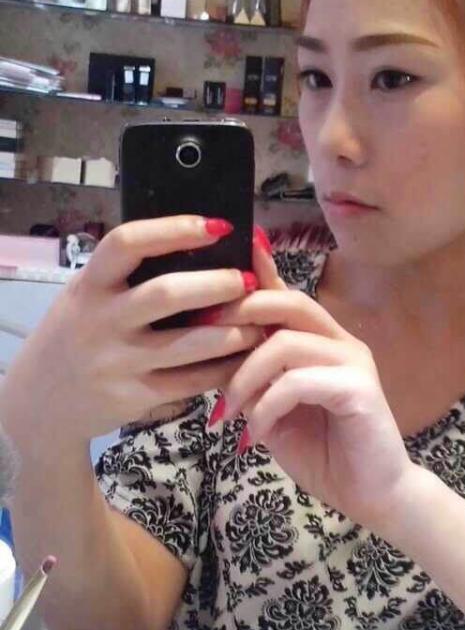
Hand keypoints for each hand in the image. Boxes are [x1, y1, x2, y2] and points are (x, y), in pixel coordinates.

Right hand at [0, 216, 265, 445]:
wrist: (41, 403)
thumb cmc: (76, 337)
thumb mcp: (86, 298)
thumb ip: (125, 278)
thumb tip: (196, 246)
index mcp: (89, 285)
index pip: (127, 243)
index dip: (175, 230)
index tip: (217, 226)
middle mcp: (100, 321)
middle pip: (167, 294)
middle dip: (217, 285)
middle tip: (249, 281)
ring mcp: (117, 362)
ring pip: (189, 344)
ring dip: (233, 332)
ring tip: (258, 323)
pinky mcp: (134, 397)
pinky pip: (190, 382)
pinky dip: (223, 369)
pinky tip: (243, 358)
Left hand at [216, 241, 417, 534]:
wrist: (371, 497)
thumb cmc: (325, 455)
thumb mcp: (275, 413)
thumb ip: (255, 382)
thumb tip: (215, 359)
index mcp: (321, 343)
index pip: (285, 296)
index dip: (255, 275)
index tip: (214, 274)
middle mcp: (340, 343)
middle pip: (288, 301)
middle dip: (240, 313)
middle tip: (203, 340)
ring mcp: (353, 363)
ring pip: (285, 343)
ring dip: (244, 377)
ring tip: (228, 412)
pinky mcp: (359, 389)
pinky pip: (296, 382)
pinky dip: (265, 408)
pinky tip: (254, 435)